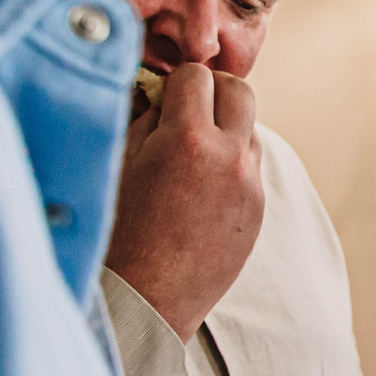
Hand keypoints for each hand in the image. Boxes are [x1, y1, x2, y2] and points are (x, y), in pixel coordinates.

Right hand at [103, 63, 261, 338]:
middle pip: (239, 90)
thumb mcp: (119, 162)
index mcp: (188, 140)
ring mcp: (250, 186)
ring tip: (189, 154)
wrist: (144, 301)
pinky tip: (198, 187)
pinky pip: (251, 168)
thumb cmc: (118, 232)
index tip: (161, 94)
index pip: (197, 75)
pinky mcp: (258, 211)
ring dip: (225, 128)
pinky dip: (230, 164)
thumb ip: (145, 117)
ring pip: (249, 129)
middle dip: (212, 91)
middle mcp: (230, 159)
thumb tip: (159, 91)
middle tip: (185, 109)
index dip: (176, 81)